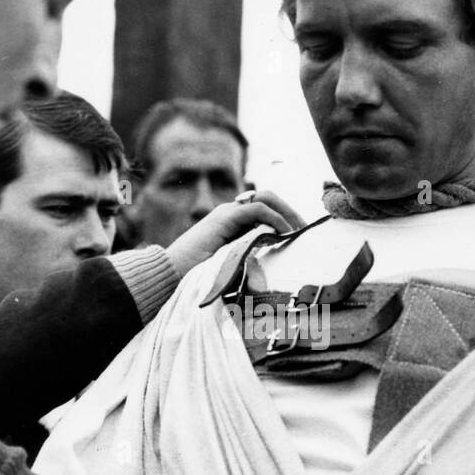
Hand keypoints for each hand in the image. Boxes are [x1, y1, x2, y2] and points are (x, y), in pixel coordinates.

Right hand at [164, 190, 303, 277]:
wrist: (170, 274)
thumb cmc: (196, 277)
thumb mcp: (230, 267)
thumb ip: (248, 259)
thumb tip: (269, 270)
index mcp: (232, 223)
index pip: (263, 207)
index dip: (284, 216)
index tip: (299, 234)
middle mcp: (230, 213)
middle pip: (268, 197)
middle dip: (289, 210)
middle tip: (304, 229)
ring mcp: (226, 213)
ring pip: (265, 198)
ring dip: (286, 212)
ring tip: (297, 230)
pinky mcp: (224, 218)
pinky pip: (257, 208)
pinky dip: (275, 218)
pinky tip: (283, 233)